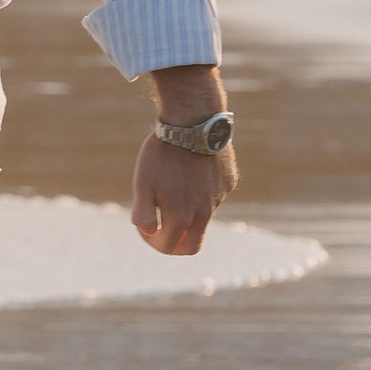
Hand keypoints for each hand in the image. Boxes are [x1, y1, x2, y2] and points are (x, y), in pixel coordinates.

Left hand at [131, 132, 235, 255]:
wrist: (193, 122)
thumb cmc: (162, 154)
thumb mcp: (142, 184)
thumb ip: (143, 215)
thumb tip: (149, 231)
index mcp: (182, 218)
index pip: (169, 247)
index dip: (152, 242)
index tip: (146, 228)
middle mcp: (204, 213)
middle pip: (192, 245)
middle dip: (176, 244)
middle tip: (162, 231)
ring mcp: (219, 198)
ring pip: (203, 218)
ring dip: (187, 213)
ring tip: (173, 187)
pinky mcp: (228, 183)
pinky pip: (213, 194)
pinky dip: (200, 191)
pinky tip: (190, 170)